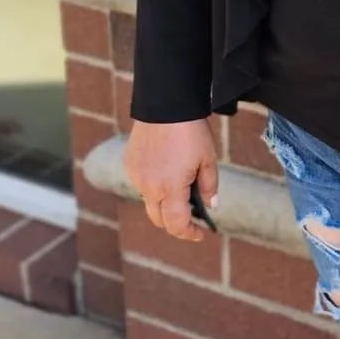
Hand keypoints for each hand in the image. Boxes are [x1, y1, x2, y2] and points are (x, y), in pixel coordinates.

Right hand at [123, 116, 219, 241]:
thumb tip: (210, 205)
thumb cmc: (191, 131)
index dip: (189, 233)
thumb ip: (209, 186)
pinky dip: (154, 186)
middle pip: (159, 219)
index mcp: (170, 188)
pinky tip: (167, 171)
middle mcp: (149, 187)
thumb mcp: (208, 159)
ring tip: (181, 188)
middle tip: (192, 219)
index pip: (176, 224)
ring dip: (164, 203)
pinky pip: (141, 184)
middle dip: (176, 223)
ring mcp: (136, 176)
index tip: (200, 233)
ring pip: (150, 201)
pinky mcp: (129, 164)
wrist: (165, 105)